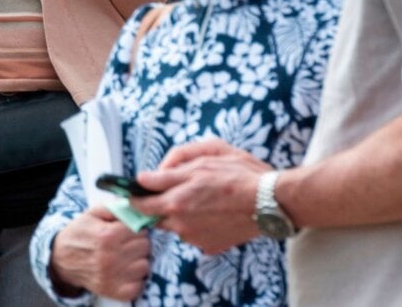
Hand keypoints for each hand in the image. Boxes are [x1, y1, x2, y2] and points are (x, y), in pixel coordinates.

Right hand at [49, 207, 150, 299]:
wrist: (61, 259)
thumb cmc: (79, 234)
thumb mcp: (92, 214)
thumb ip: (115, 208)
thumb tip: (136, 206)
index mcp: (107, 235)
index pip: (141, 230)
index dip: (135, 229)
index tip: (128, 231)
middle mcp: (111, 257)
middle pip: (145, 247)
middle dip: (137, 243)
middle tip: (125, 244)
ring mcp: (112, 277)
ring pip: (144, 266)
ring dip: (137, 261)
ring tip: (125, 257)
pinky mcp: (114, 291)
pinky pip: (139, 285)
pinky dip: (135, 279)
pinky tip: (124, 271)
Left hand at [132, 139, 270, 253]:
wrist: (271, 201)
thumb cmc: (240, 172)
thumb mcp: (205, 155)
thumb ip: (172, 164)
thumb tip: (147, 176)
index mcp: (175, 197)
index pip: (138, 201)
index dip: (132, 195)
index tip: (130, 192)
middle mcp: (180, 220)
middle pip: (154, 216)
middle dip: (158, 204)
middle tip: (176, 191)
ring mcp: (193, 236)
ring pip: (174, 225)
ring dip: (179, 214)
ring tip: (203, 200)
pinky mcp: (207, 246)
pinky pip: (192, 235)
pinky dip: (197, 225)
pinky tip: (214, 213)